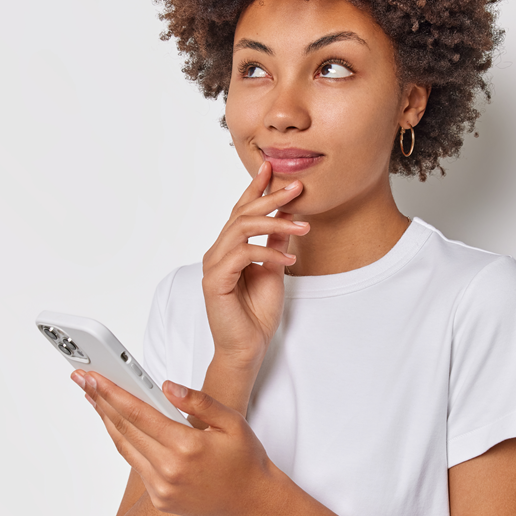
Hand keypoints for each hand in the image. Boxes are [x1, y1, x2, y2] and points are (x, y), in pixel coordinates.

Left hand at [73, 369, 283, 515]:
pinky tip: (118, 426)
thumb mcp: (232, 422)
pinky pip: (136, 465)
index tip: (94, 377)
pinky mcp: (160, 499)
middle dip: (100, 401)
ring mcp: (162, 488)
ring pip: (125, 447)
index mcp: (187, 446)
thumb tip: (167, 386)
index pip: (139, 413)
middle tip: (83, 381)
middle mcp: (169, 470)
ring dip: (107, 421)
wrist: (254, 503)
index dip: (112, 393)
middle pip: (124, 428)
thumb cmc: (245, 460)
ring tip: (94, 399)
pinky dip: (124, 442)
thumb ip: (199, 401)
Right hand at [201, 161, 308, 367]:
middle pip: (241, 214)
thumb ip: (276, 244)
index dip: (255, 188)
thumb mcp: (274, 270)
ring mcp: (213, 266)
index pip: (241, 210)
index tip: (271, 168)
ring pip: (241, 229)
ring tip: (302, 227)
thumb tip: (287, 217)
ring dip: (275, 224)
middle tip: (297, 188)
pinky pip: (242, 255)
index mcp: (229, 248)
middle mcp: (217, 252)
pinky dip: (267, 253)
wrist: (248, 348)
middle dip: (270, 197)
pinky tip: (288, 261)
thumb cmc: (257, 313)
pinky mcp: (214, 281)